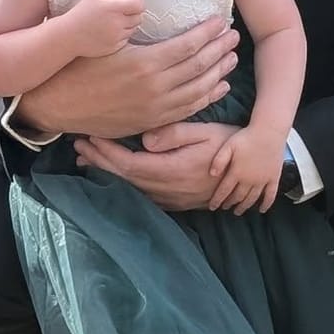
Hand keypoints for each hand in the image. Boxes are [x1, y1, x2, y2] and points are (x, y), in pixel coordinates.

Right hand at [14, 17, 240, 139]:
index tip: (222, 22)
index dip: (209, 33)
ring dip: (218, 74)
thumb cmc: (77, 64)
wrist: (55, 103)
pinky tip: (217, 87)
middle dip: (220, 50)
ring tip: (231, 59)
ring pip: (198, 91)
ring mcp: (153, 109)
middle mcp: (154, 88)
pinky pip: (186, 111)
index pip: (189, 46)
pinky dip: (206, 99)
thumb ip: (126, 19)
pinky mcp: (149, 122)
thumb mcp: (102, 37)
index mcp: (144, 63)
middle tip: (234, 37)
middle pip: (199, 67)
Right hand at [60, 0, 143, 58]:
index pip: (139, 5)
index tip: (131, 2)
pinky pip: (126, 39)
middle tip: (122, 12)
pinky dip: (122, 35)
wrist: (67, 37)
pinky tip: (109, 32)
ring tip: (113, 22)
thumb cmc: (79, 14)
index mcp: (112, 9)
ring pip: (133, 29)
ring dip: (128, 25)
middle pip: (138, 18)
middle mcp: (117, 24)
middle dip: (134, 13)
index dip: (138, 3)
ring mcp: (116, 37)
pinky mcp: (114, 47)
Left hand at [74, 121, 236, 210]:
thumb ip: (174, 134)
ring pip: (131, 188)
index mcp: (171, 170)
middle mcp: (167, 189)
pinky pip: (143, 195)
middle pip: (124, 177)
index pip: (128, 164)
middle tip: (78, 147)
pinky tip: (116, 176)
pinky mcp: (177, 202)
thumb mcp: (206, 132)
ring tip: (88, 159)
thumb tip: (145, 140)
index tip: (89, 137)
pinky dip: (124, 183)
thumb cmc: (231, 144)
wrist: (254, 170)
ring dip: (108, 173)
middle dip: (98, 162)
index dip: (105, 152)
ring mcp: (172, 199)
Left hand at [207, 125, 282, 214]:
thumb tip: (211, 175)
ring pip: (252, 199)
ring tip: (238, 211)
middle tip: (225, 208)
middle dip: (230, 204)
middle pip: (238, 197)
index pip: (224, 191)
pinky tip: (261, 210)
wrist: (269, 131)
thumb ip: (219, 160)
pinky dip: (266, 204)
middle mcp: (249, 180)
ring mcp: (263, 180)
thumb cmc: (247, 136)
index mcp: (236, 172)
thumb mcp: (228, 145)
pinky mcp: (274, 178)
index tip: (212, 207)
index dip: (217, 200)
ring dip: (244, 206)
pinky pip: (270, 195)